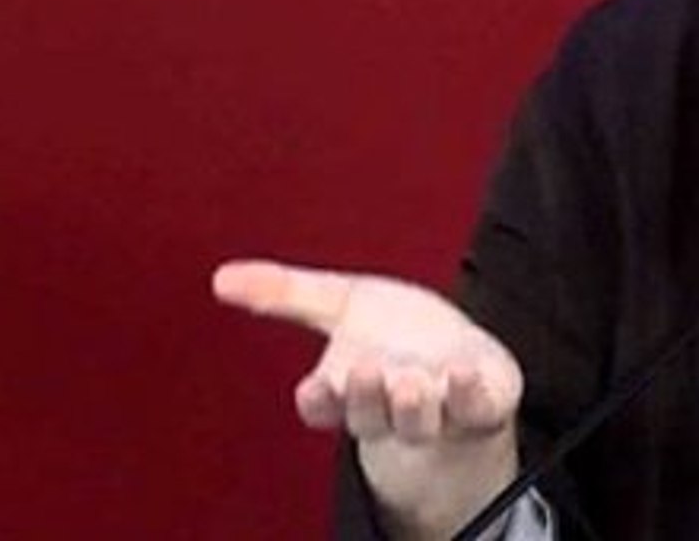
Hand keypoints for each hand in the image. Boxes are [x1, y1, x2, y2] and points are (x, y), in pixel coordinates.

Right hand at [212, 259, 523, 537]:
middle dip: (366, 398)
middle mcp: (388, 409)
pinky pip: (474, 410)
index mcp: (347, 390)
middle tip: (366, 370)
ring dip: (412, 405)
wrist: (463, 361)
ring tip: (409, 379)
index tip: (315, 387)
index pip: (323, 406)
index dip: (320, 400)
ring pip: (418, 422)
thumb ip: (285, 293)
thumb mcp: (341, 303)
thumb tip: (218, 276)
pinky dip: (468, 395)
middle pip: (369, 416)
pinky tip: (464, 371)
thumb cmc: (394, 331)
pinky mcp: (480, 408)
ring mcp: (436, 413)